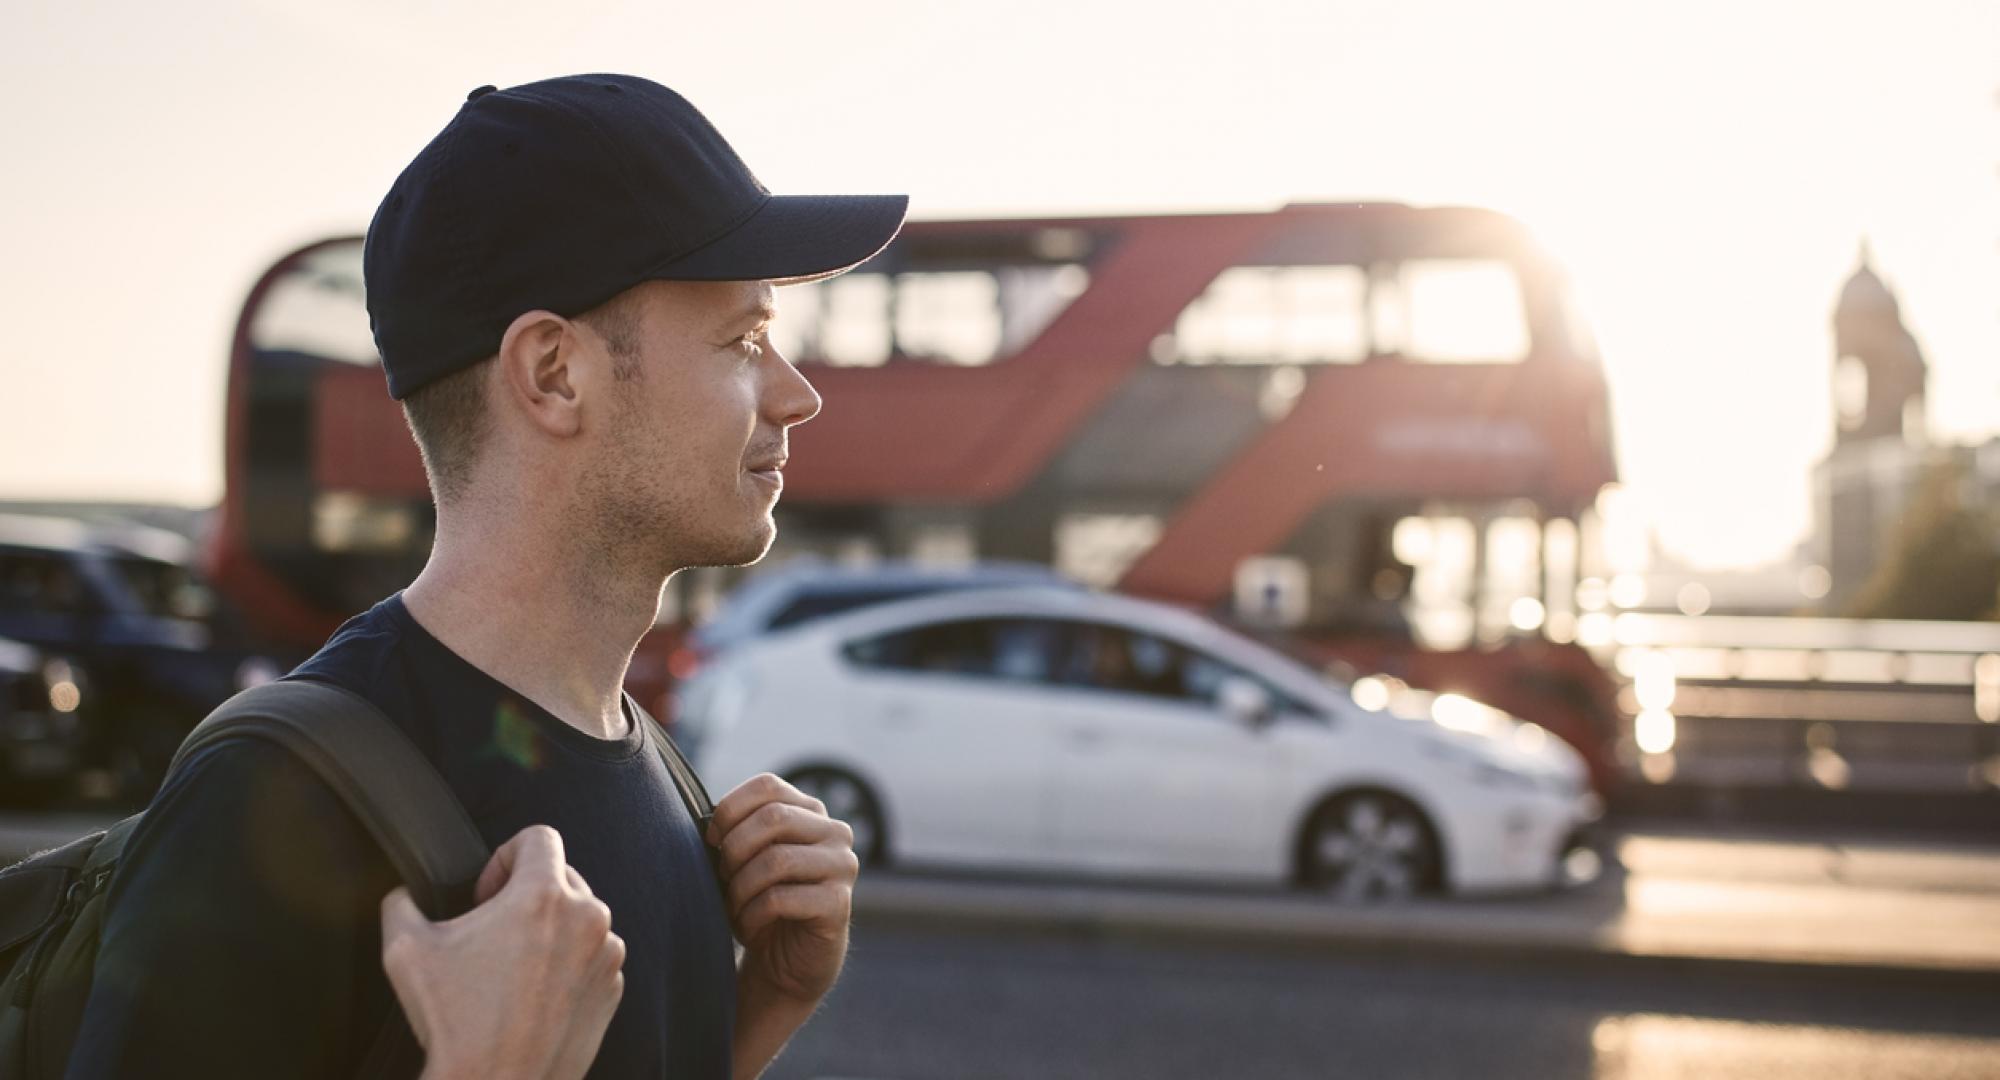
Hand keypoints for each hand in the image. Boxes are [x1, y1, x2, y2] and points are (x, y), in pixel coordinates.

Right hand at [380, 825, 625, 1079]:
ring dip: (548, 931)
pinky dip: (566, 965)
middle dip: (525, 896)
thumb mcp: (405, 951)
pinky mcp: (611, 989)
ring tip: (511, 968)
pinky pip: (591, 957)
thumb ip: (401, 903)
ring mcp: (605, 956)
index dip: (504, 856)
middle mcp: (587, 918)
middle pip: (561, 877)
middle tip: (492, 934)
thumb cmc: (457, 1024)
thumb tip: (402, 895)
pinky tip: (532, 994)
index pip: (539, 836)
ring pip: (579, 919)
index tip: (485, 893)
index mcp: (544, 896)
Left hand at [708, 773, 859, 1003]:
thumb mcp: (748, 859)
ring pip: (776, 859)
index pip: (768, 786)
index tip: (711, 839)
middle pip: (773, 817)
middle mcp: (835, 832)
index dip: (731, 808)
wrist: (786, 962)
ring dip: (740, 887)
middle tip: (722, 878)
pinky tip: (748, 927)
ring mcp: (843, 866)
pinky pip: (781, 898)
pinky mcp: (839, 904)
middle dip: (734, 849)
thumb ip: (739, 831)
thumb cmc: (761, 903)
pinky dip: (752, 914)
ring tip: (733, 906)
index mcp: (811, 812)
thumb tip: (709, 821)